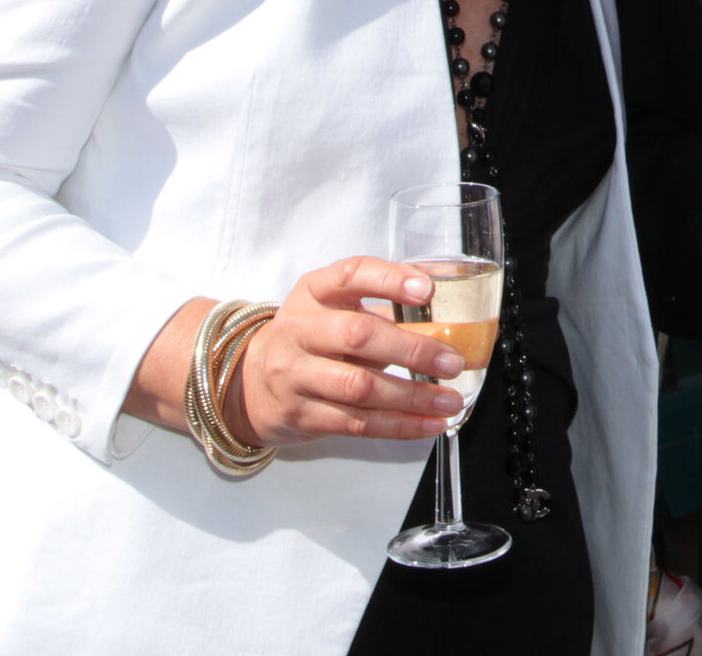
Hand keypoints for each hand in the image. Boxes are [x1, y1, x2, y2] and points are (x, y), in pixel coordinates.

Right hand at [227, 257, 466, 444]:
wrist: (249, 381)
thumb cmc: (310, 337)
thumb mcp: (333, 307)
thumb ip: (381, 307)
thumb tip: (447, 321)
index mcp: (314, 291)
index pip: (351, 274)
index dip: (390, 280)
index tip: (427, 289)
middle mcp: (299, 329)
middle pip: (357, 336)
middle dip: (412, 350)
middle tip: (452, 362)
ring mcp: (295, 375)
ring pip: (359, 388)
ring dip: (412, 397)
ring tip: (450, 401)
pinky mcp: (301, 414)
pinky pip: (356, 424)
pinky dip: (399, 426)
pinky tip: (429, 424)